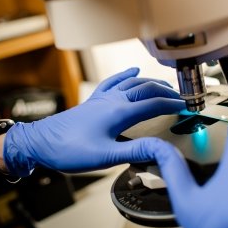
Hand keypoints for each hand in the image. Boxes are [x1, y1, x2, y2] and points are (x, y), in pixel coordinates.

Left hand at [4, 67, 184, 175]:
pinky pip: (114, 81)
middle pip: (147, 89)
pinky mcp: (94, 100)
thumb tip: (161, 149)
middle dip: (167, 91)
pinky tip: (133, 71)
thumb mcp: (106, 156)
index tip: (187, 107)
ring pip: (133, 82)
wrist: (40, 142)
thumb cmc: (69, 150)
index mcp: (119, 112)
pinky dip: (126, 75)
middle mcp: (112, 100)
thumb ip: (136, 151)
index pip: (154, 104)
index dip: (173, 105)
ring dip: (152, 83)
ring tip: (165, 86)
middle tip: (181, 97)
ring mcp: (103, 98)